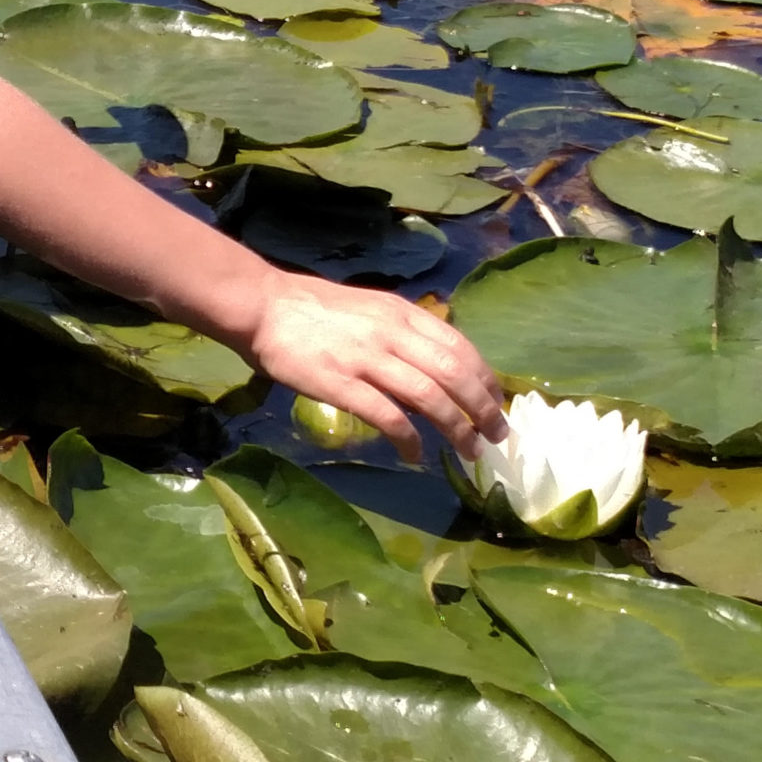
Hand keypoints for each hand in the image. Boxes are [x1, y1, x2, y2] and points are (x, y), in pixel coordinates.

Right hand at [242, 274, 508, 464]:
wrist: (264, 306)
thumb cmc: (315, 309)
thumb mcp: (371, 307)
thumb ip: (403, 332)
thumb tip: (436, 366)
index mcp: (402, 313)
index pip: (460, 346)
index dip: (486, 378)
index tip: (497, 403)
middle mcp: (392, 333)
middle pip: (454, 374)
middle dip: (484, 408)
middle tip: (497, 436)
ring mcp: (367, 359)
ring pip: (430, 397)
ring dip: (457, 428)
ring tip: (469, 451)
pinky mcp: (342, 384)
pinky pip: (388, 416)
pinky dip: (409, 439)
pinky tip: (416, 454)